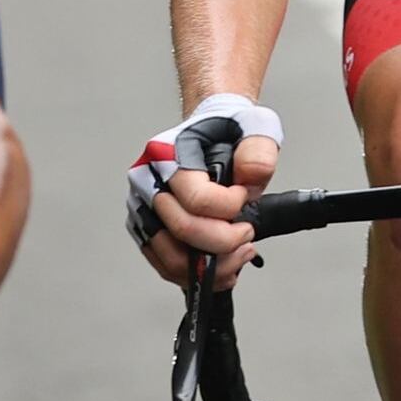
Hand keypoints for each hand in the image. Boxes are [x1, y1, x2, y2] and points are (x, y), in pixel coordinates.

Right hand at [125, 94, 281, 290]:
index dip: (230, 208)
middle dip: (225, 241)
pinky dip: (197, 274)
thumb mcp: (253, 127)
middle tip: (246, 233)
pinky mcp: (146, 228)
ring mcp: (144, 207)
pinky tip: (221, 264)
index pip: (196, 199)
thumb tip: (249, 179)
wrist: (209, 132)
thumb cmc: (225, 130)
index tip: (243, 197)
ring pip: (172, 258)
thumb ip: (257, 151)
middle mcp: (147, 181)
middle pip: (183, 231)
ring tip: (238, 254)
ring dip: (212, 266)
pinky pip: (167, 265)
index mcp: (167, 153)